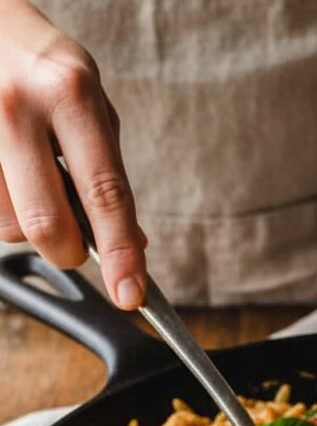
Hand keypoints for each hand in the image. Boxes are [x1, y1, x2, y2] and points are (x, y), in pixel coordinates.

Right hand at [0, 0, 145, 307]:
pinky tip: (12, 175)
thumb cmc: (44, 69)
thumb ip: (109, 173)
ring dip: (30, 226)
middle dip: (70, 253)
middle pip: (48, 226)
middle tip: (76, 245)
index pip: (104, 193)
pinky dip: (7, 209)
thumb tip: (133, 244)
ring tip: (33, 181)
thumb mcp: (90, 104)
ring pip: (10, 227)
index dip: (120, 253)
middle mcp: (18, 108)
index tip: (130, 294)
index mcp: (69, 94)